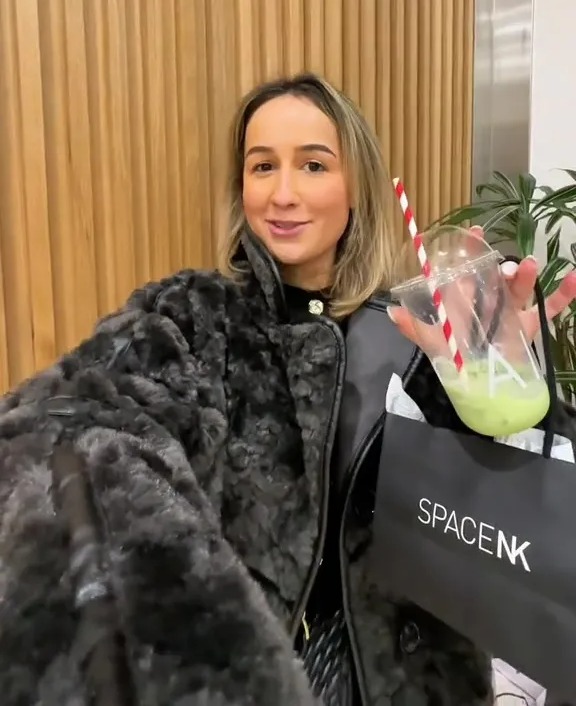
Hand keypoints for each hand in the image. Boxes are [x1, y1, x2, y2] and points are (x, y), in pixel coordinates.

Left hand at [388, 227, 575, 346]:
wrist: (484, 390)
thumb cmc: (456, 363)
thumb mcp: (434, 344)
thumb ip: (413, 328)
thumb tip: (391, 311)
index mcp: (465, 303)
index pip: (466, 272)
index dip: (469, 252)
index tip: (474, 233)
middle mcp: (488, 303)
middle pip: (495, 276)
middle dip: (499, 263)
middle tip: (500, 257)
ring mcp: (511, 312)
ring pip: (521, 288)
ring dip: (526, 274)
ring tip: (528, 266)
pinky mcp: (531, 325)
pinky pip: (552, 308)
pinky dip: (565, 294)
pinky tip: (574, 279)